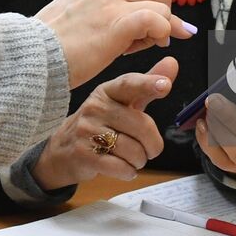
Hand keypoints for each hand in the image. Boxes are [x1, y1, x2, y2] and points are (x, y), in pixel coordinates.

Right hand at [33, 56, 178, 190]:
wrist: (63, 149)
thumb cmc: (100, 123)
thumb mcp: (121, 101)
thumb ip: (147, 85)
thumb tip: (172, 63)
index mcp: (107, 91)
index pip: (129, 84)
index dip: (148, 84)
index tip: (165, 86)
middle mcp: (95, 107)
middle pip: (141, 126)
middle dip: (153, 144)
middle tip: (151, 149)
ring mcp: (87, 131)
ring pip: (133, 150)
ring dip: (140, 160)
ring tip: (133, 158)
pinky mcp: (83, 154)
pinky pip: (120, 167)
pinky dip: (129, 172)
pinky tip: (125, 168)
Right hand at [35, 0, 195, 87]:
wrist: (30, 58)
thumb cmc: (51, 47)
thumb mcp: (80, 19)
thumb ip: (107, 15)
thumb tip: (140, 24)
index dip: (147, 14)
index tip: (141, 35)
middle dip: (162, 16)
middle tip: (147, 40)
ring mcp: (112, 2)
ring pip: (164, 4)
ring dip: (160, 29)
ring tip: (135, 48)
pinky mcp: (117, 23)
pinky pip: (157, 19)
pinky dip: (162, 32)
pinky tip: (150, 45)